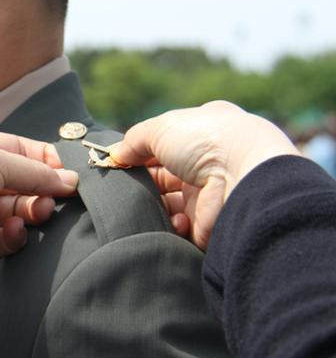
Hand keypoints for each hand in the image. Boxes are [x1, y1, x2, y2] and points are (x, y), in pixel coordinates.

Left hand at [0, 126, 78, 266]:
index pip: (22, 153)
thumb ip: (35, 172)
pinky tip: (16, 228)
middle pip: (22, 185)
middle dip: (43, 190)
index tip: (68, 174)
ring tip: (41, 211)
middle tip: (60, 197)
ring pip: (15, 213)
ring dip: (32, 211)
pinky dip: (14, 235)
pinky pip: (1, 240)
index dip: (46, 163)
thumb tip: (69, 180)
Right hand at [110, 101, 299, 249]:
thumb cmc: (205, 141)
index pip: (165, 146)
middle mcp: (209, 164)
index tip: (119, 164)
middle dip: (143, 184)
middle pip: (164, 177)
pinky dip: (173, 225)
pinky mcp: (211, 223)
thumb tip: (115, 155)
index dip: (140, 154)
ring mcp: (211, 194)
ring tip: (147, 205)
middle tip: (125, 188)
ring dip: (155, 205)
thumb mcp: (160, 128)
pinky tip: (179, 219)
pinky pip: (180, 229)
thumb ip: (133, 141)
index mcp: (204, 134)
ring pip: (169, 204)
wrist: (244, 176)